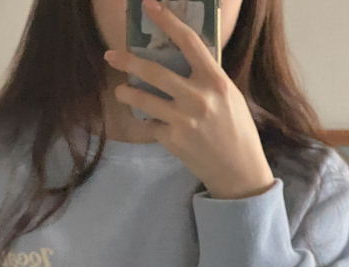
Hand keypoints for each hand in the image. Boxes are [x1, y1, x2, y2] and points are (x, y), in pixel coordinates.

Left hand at [104, 0, 275, 200]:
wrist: (237, 169)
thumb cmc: (237, 131)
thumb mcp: (230, 97)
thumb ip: (207, 80)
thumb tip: (186, 63)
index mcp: (215, 80)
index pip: (188, 41)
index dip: (167, 20)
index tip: (149, 6)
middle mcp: (197, 97)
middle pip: (154, 71)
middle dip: (128, 61)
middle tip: (111, 55)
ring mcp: (182, 119)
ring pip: (144, 99)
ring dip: (127, 94)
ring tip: (120, 91)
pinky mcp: (172, 139)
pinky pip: (151, 125)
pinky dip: (148, 123)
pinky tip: (149, 124)